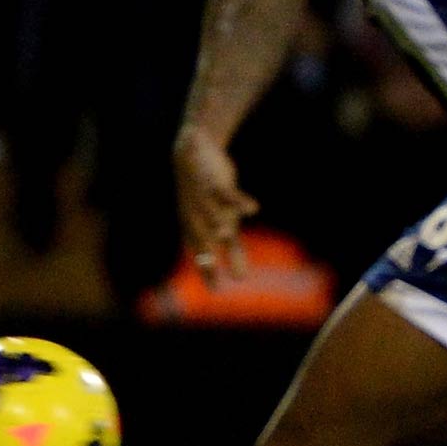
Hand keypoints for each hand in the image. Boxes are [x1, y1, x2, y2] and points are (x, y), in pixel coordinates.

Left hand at [173, 126, 257, 286]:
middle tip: (212, 265)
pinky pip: (226, 192)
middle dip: (206, 249)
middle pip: (200, 235)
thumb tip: (241, 279)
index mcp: (193, 228)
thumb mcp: (224, 225)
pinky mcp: (214, 181)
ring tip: (226, 234)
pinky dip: (239, 200)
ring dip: (217, 221)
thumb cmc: (209, 198)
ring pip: (210, 211)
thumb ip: (233, 252)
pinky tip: (253, 210)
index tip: (216, 289)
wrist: (195, 155)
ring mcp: (203, 198)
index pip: (198, 253)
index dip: (205, 269)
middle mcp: (194, 215)